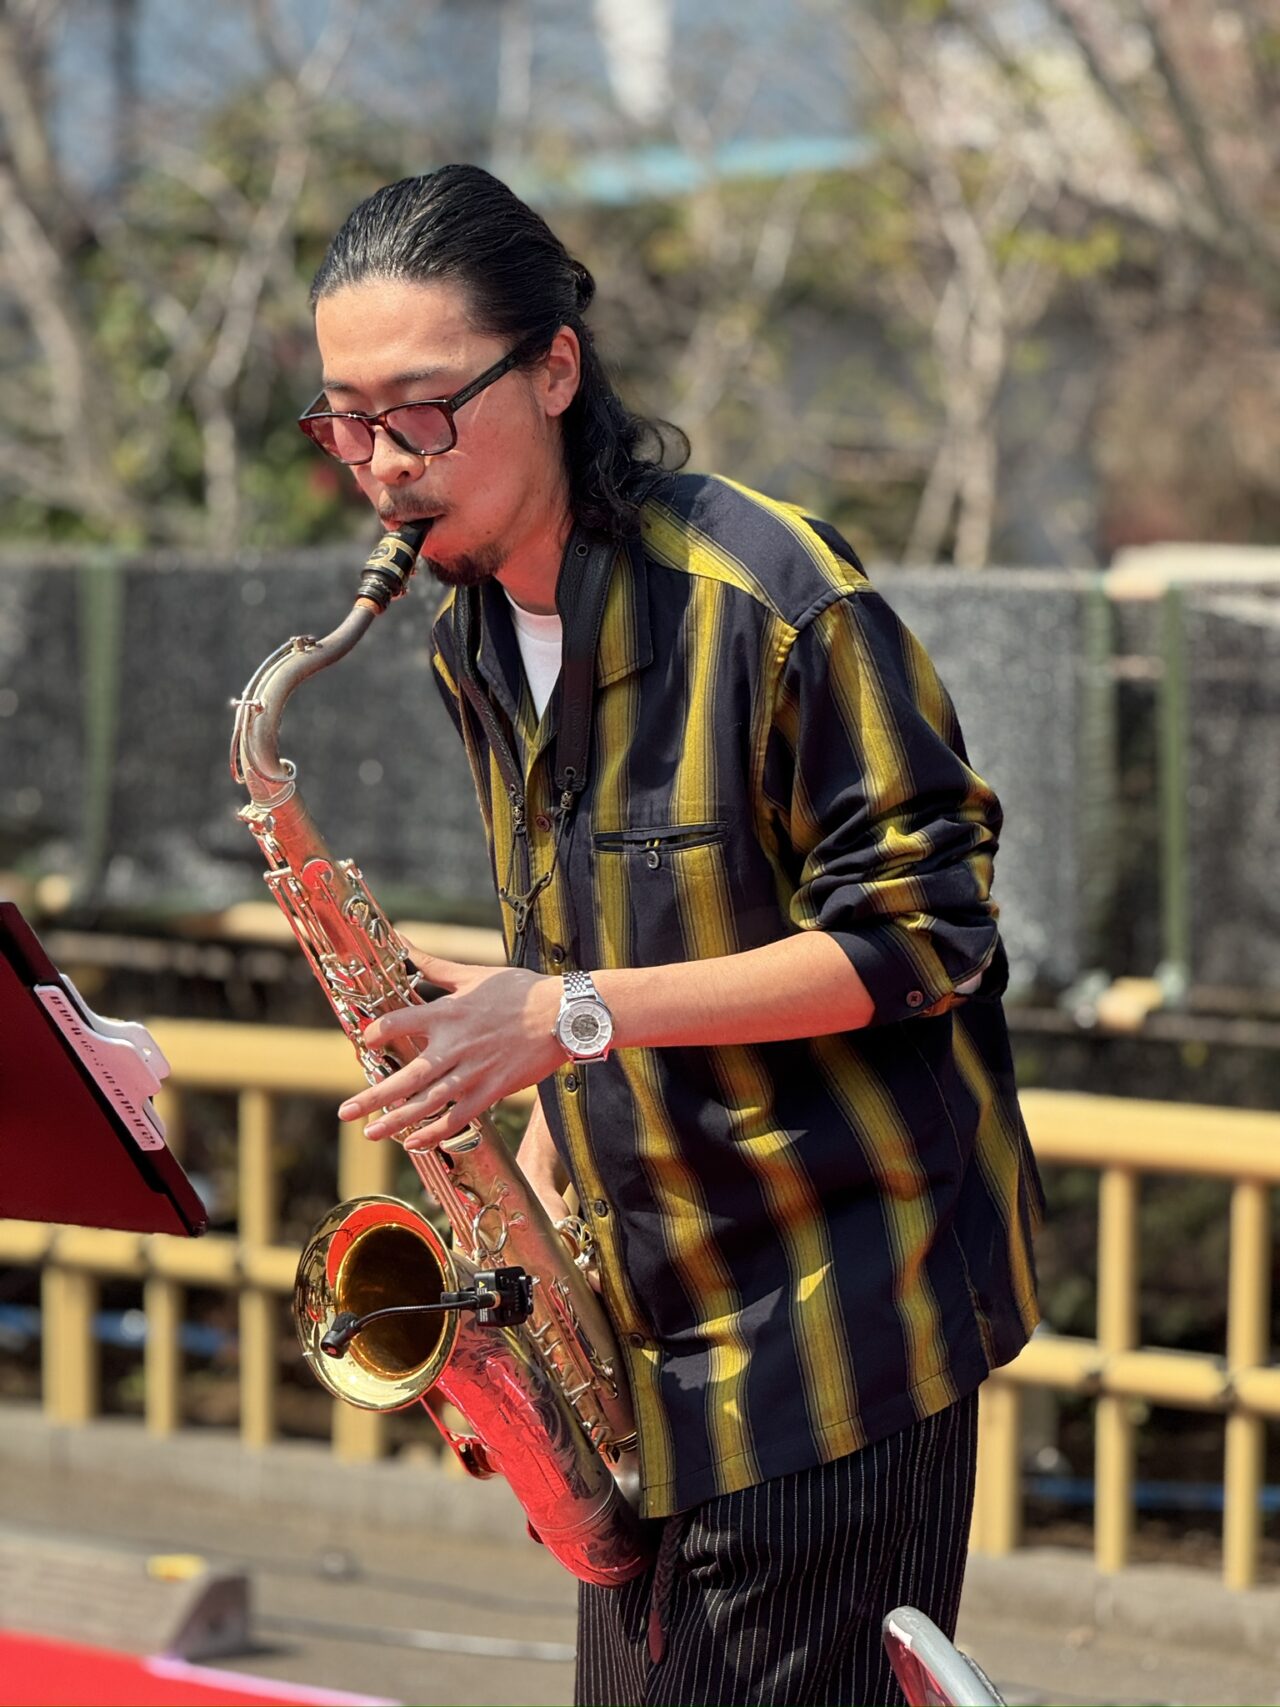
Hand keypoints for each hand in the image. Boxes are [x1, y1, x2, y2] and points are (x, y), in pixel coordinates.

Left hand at [337, 949, 562, 1149]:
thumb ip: (433, 966)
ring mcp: (475, 1072)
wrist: (564, 1015)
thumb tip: (403, 942)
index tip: (365, 1040)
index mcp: (448, 1014)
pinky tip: (416, 1143)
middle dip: (373, 1098)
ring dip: (397, 1121)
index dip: (377, 1032)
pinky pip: (459, 1117)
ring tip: (371, 1134)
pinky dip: (436, 1132)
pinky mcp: (493, 1090)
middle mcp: (456, 1046)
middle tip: (345, 1112)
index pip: (399, 1024)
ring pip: (429, 1103)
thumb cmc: (520, 991)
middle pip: (406, 1077)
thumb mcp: (473, 974)